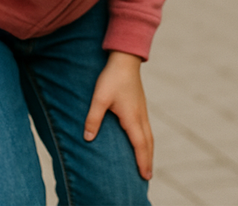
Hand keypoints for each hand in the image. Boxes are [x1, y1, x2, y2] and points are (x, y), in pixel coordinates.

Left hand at [84, 51, 152, 179]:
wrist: (125, 59)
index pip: (139, 144)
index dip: (142, 160)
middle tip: (148, 176)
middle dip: (148, 160)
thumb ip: (93, 119)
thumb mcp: (99, 99)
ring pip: (149, 135)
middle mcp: (140, 116)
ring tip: (147, 163)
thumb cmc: (112, 78)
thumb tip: (89, 139)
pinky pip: (146, 128)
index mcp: (132, 117)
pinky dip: (147, 140)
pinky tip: (142, 142)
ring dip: (149, 151)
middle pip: (148, 142)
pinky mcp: (140, 106)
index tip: (145, 175)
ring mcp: (142, 110)